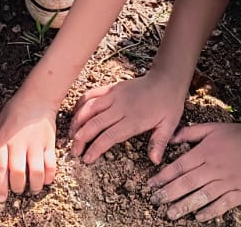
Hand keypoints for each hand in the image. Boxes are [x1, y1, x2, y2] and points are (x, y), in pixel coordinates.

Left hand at [0, 88, 58, 201]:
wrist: (38, 97)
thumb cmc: (16, 109)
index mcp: (4, 139)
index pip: (0, 167)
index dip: (0, 185)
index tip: (1, 198)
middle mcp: (19, 144)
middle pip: (18, 173)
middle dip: (17, 188)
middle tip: (17, 190)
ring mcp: (36, 144)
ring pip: (36, 172)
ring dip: (34, 186)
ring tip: (32, 188)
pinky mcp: (50, 144)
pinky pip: (51, 166)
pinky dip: (49, 177)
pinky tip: (45, 179)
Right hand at [70, 73, 185, 164]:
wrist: (165, 80)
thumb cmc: (168, 105)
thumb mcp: (169, 125)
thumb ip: (159, 142)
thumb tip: (154, 161)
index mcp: (134, 119)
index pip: (109, 136)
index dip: (95, 148)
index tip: (87, 159)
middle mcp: (120, 107)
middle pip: (95, 124)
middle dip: (81, 139)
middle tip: (74, 152)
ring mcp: (114, 95)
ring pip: (89, 108)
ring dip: (77, 122)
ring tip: (71, 135)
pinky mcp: (111, 88)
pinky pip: (91, 94)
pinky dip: (81, 104)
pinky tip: (76, 114)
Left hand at [147, 122, 240, 220]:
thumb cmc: (233, 135)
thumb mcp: (209, 128)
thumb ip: (188, 133)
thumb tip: (170, 138)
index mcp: (204, 152)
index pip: (180, 166)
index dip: (164, 176)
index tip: (151, 184)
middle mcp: (214, 168)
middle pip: (188, 183)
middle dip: (169, 193)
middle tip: (155, 202)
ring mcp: (228, 182)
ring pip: (203, 196)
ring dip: (186, 206)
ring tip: (171, 214)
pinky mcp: (240, 192)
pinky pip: (223, 204)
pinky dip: (211, 211)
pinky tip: (199, 217)